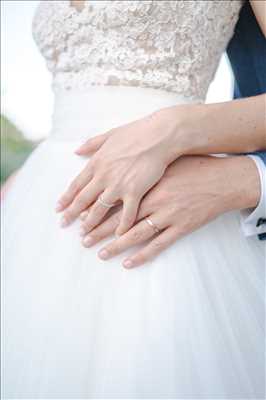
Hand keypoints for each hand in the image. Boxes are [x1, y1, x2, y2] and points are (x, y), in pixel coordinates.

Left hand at [56, 106, 182, 234]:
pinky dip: (122, 226)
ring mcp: (118, 185)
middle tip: (64, 225)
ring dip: (91, 223)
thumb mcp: (109, 134)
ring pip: (100, 209)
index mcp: (97, 162)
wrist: (159, 135)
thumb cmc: (137, 132)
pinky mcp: (135, 192)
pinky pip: (127, 214)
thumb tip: (77, 150)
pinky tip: (118, 235)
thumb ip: (92, 144)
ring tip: (85, 235)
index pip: (76, 184)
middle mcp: (103, 176)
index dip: (67, 197)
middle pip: (83, 199)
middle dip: (71, 214)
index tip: (59, 208)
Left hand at [79, 155, 259, 267]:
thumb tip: (125, 166)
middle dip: (100, 230)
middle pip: (121, 219)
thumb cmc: (195, 167)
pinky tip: (128, 263)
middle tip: (83, 239)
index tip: (84, 218)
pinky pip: (159, 245)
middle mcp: (155, 201)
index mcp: (148, 185)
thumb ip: (143, 167)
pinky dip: (143, 255)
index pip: (117, 201)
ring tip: (100, 253)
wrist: (223, 180)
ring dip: (116, 245)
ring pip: (136, 234)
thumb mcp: (167, 162)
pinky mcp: (181, 228)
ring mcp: (168, 216)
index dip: (99, 210)